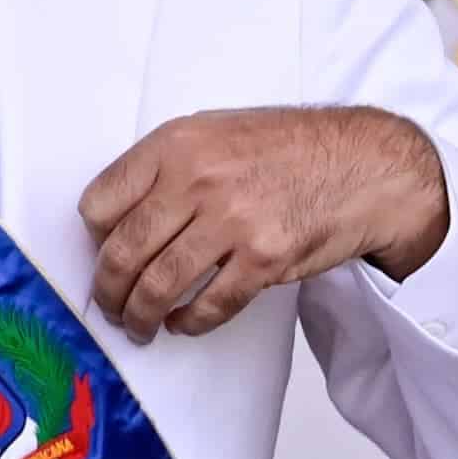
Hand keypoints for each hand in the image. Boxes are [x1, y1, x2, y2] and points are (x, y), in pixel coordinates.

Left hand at [78, 108, 449, 341]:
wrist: (362, 164)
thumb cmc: (288, 149)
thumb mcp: (214, 133)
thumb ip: (165, 168)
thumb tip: (119, 218)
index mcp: (175, 145)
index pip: (100, 203)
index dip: (95, 238)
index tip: (101, 253)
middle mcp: (197, 179)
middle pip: (122, 252)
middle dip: (108, 290)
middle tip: (109, 306)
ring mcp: (231, 220)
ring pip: (158, 286)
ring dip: (140, 316)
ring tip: (139, 325)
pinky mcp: (263, 258)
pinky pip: (209, 305)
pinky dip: (190, 323)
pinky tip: (184, 323)